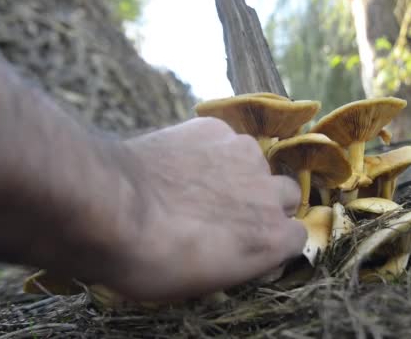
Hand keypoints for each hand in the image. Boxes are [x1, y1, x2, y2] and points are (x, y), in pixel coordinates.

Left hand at [103, 117, 305, 300]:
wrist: (113, 207)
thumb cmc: (154, 261)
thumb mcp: (206, 281)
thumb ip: (241, 259)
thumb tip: (240, 248)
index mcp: (272, 238)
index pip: (297, 236)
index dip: (275, 237)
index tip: (253, 240)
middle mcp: (270, 192)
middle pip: (287, 193)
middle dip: (266, 200)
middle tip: (231, 208)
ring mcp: (244, 154)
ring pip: (255, 161)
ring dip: (239, 171)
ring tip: (199, 181)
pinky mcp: (216, 129)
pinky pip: (223, 139)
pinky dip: (209, 149)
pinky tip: (180, 161)